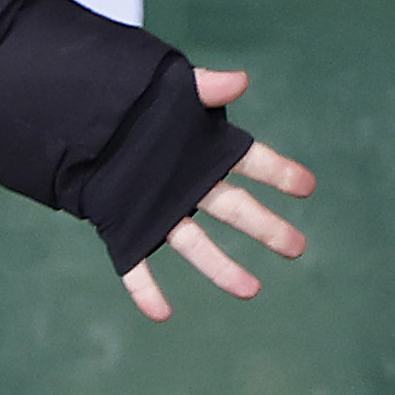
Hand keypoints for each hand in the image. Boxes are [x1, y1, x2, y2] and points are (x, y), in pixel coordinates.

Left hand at [120, 65, 313, 324]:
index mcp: (205, 153)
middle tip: (297, 247)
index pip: (252, 162)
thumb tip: (240, 81)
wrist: (86, 121)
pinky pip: (137, 264)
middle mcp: (189, 186)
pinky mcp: (127, 229)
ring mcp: (159, 210)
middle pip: (235, 210)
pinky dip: (146, 290)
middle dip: (267, 228)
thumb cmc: (138, 104)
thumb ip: (205, 87)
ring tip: (251, 290)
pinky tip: (161, 314)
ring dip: (220, 268)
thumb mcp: (172, 89)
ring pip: (194, 244)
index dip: (279, 173)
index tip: (307, 187)